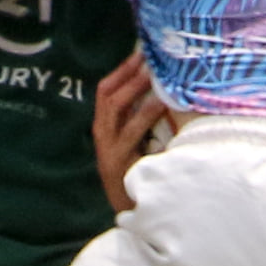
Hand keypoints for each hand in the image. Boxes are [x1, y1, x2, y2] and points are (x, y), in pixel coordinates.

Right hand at [92, 50, 163, 212]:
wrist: (131, 213)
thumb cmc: (138, 176)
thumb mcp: (136, 146)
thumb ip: (141, 123)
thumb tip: (162, 91)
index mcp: (105, 128)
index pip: (105, 92)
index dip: (121, 71)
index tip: (140, 53)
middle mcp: (102, 135)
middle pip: (108, 96)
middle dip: (127, 74)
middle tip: (148, 57)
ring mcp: (108, 149)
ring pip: (115, 109)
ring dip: (135, 88)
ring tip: (154, 74)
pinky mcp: (117, 162)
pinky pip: (131, 133)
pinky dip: (145, 114)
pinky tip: (161, 102)